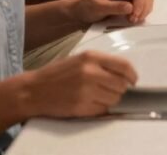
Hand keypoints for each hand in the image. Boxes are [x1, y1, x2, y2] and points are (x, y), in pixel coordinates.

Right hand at [22, 51, 136, 117]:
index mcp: (91, 57)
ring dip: (111, 99)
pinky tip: (90, 102)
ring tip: (98, 96)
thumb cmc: (57, 74)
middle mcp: (90, 72)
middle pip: (121, 84)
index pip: (123, 65)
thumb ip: (102, 64)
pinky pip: (103, 109)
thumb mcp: (80, 59)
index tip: (133, 80)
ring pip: (114, 98)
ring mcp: (86, 90)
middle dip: (120, 89)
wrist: (33, 90)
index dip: (132, 75)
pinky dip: (101, 108)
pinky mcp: (81, 106)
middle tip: (112, 89)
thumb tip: (124, 74)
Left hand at [70, 0, 153, 25]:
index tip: (135, 16)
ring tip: (135, 20)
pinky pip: (143, 1)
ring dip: (144, 9)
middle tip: (135, 20)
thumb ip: (115, 7)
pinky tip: (135, 17)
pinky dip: (142, 10)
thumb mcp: (99, 8)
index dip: (140, 2)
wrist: (80, 11)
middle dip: (143, 6)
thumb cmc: (87, 8)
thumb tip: (131, 8)